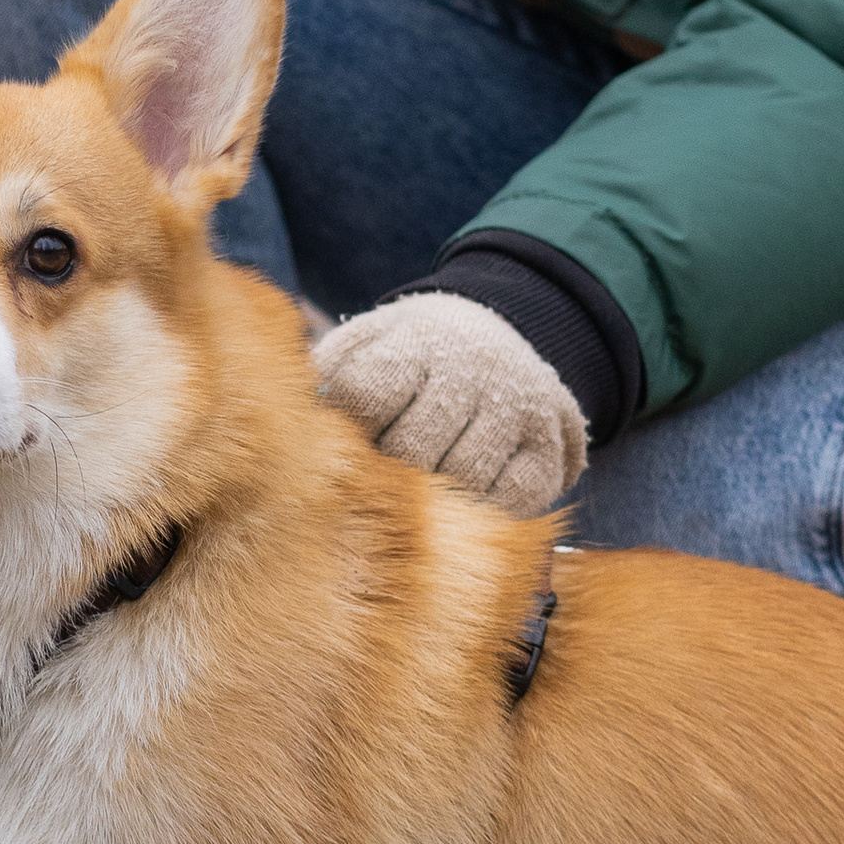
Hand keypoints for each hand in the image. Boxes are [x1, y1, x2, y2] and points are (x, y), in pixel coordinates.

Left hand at [315, 293, 586, 513]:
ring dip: (432, 496)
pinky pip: (516, 498)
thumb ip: (324, 374)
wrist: (490, 333)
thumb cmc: (405, 356)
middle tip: (374, 481)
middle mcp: (474, 365)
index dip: (346, 429)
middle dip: (387, 470)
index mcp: (416, 339)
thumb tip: (293, 420)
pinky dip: (484, 509)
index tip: (342, 441)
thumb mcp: (362, 342)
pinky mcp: (550, 443)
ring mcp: (518, 404)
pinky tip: (462, 500)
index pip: (367, 393)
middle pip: (416, 445)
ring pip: (466, 476)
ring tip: (413, 493)